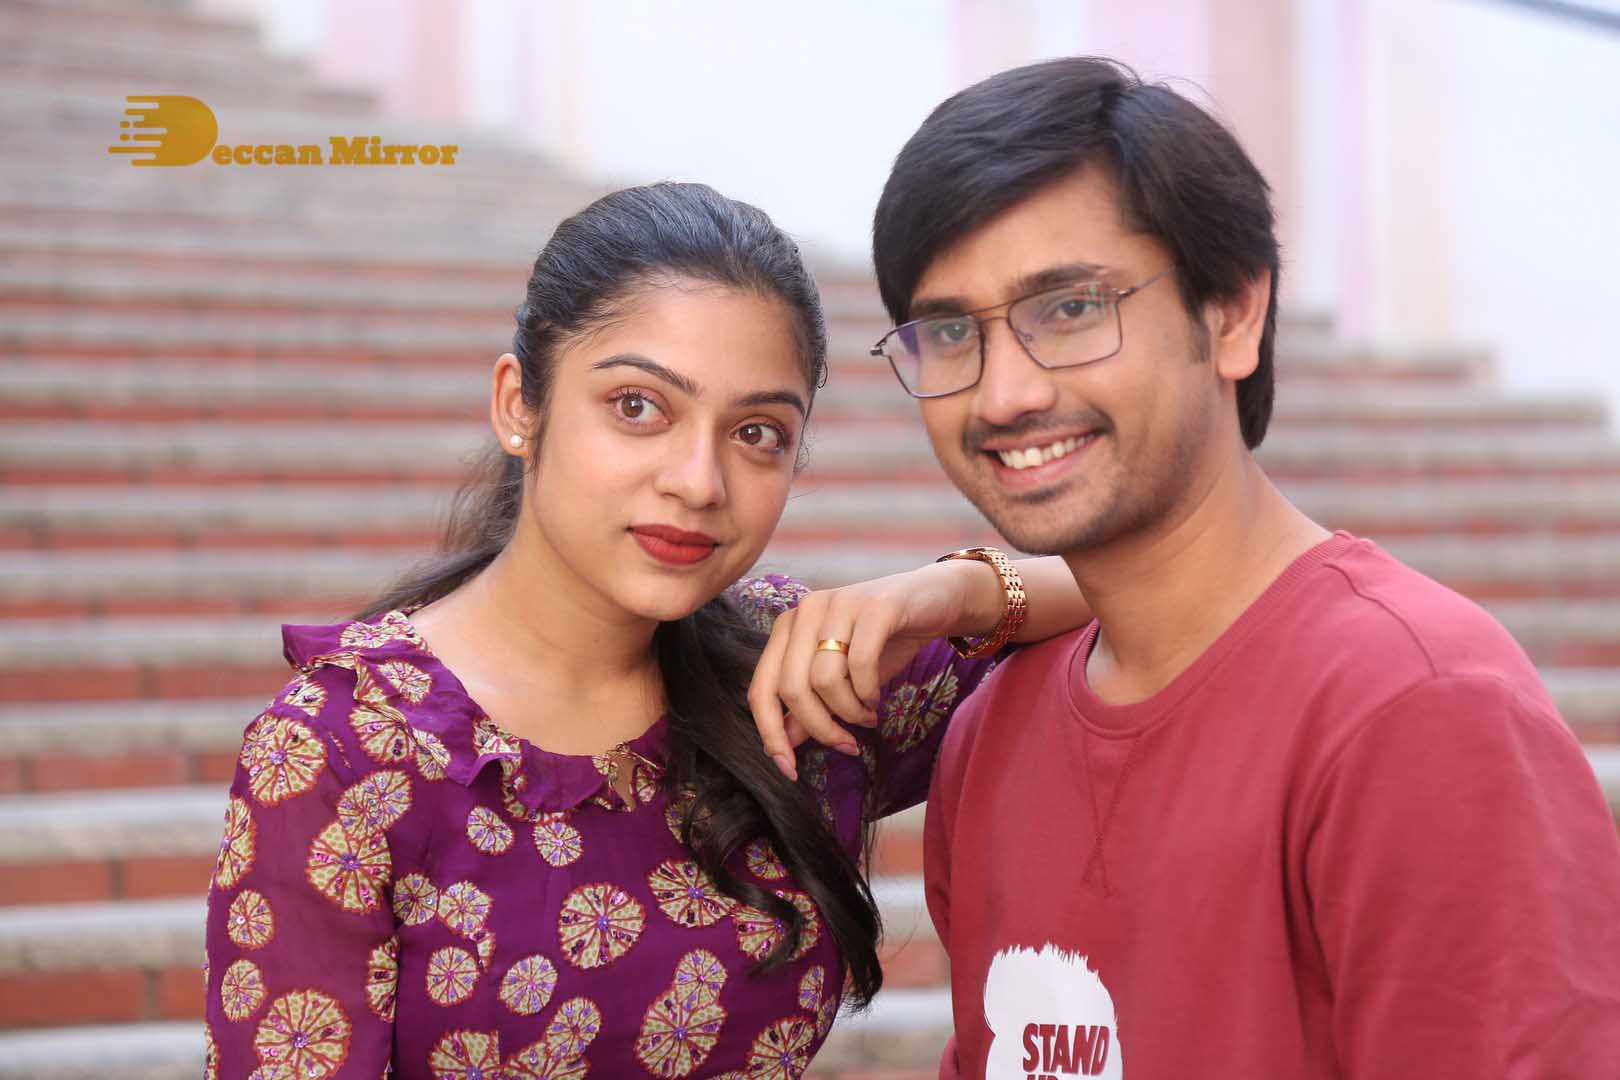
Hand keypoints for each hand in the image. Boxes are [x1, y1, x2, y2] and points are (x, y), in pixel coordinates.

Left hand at [747, 560, 993, 779]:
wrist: (937, 601)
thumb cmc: (885, 640)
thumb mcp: (842, 678)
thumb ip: (810, 706)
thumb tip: (784, 743)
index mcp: (788, 627)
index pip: (761, 688)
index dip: (770, 735)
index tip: (788, 770)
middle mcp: (805, 610)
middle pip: (791, 688)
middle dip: (820, 728)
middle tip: (846, 744)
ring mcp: (839, 604)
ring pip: (823, 680)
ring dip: (848, 712)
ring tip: (867, 716)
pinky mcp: (874, 606)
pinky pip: (860, 664)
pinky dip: (868, 693)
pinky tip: (877, 699)